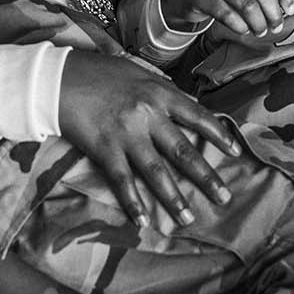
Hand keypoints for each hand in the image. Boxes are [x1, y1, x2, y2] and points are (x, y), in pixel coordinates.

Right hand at [56, 50, 239, 227]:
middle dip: (206, 177)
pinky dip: (133, 203)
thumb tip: (184, 104)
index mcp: (160, 93)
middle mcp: (148, 115)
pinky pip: (122, 181)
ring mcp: (126, 135)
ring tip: (189, 218)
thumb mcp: (138, 72)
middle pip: (184, 151)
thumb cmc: (100, 72)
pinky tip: (143, 221)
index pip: (198, 116)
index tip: (235, 152)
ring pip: (157, 172)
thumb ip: (161, 90)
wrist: (59, 78)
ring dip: (174, 198)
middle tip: (224, 198)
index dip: (218, 135)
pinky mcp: (104, 150)